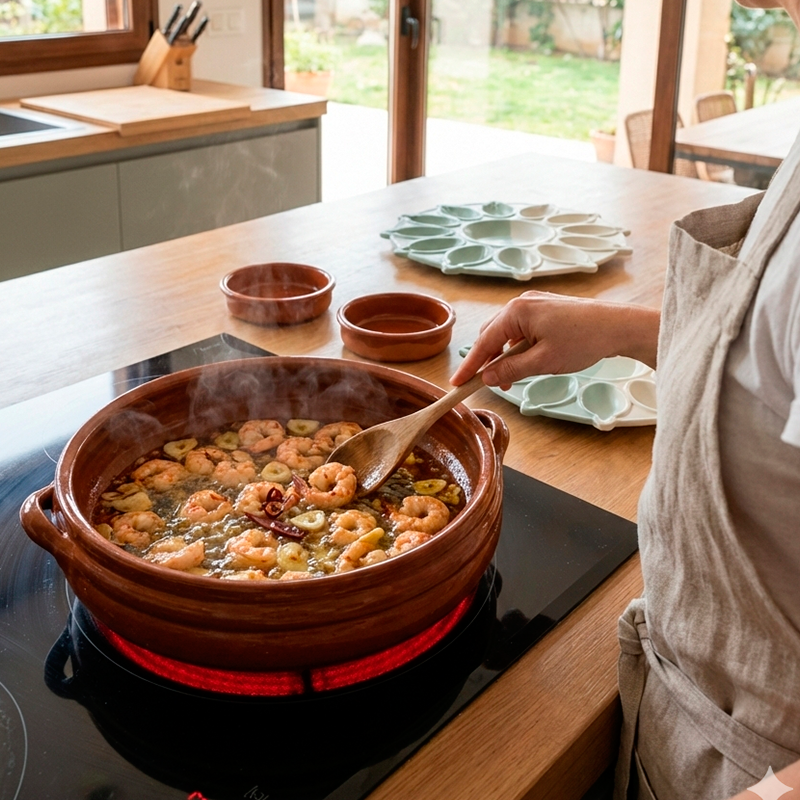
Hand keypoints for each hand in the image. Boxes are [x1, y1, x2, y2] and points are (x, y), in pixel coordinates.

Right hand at [450, 291, 659, 387]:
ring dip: (504, 357)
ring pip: (506, 334)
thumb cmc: (583, 340)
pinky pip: (521, 330)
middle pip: (491, 336)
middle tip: (486, 385)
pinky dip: (517, 348)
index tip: (457, 383)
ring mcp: (533, 305)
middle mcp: (521, 304)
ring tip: (510, 379)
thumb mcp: (543, 362)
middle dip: (487, 361)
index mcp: (516, 312)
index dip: (470, 366)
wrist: (617, 326)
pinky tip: (525, 363)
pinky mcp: (545, 309)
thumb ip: (511, 370)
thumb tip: (487, 377)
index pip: (484, 343)